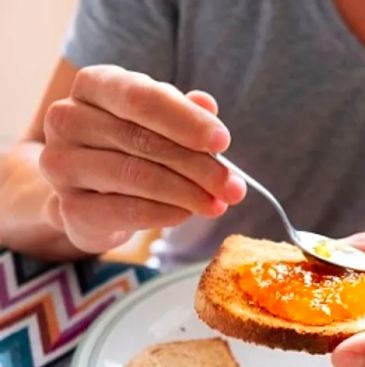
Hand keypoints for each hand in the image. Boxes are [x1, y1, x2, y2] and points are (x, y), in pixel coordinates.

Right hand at [39, 65, 245, 252]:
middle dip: (198, 166)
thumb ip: (185, 113)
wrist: (91, 192)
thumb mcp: (161, 121)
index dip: (186, 120)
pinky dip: (164, 214)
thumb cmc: (132, 145)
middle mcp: (68, 119)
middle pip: (143, 141)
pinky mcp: (69, 207)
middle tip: (233, 186)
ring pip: (136, 176)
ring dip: (187, 193)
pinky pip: (125, 211)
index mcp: (95, 85)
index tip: (223, 141)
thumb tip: (208, 105)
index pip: (141, 97)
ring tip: (218, 203)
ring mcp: (61, 164)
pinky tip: (186, 214)